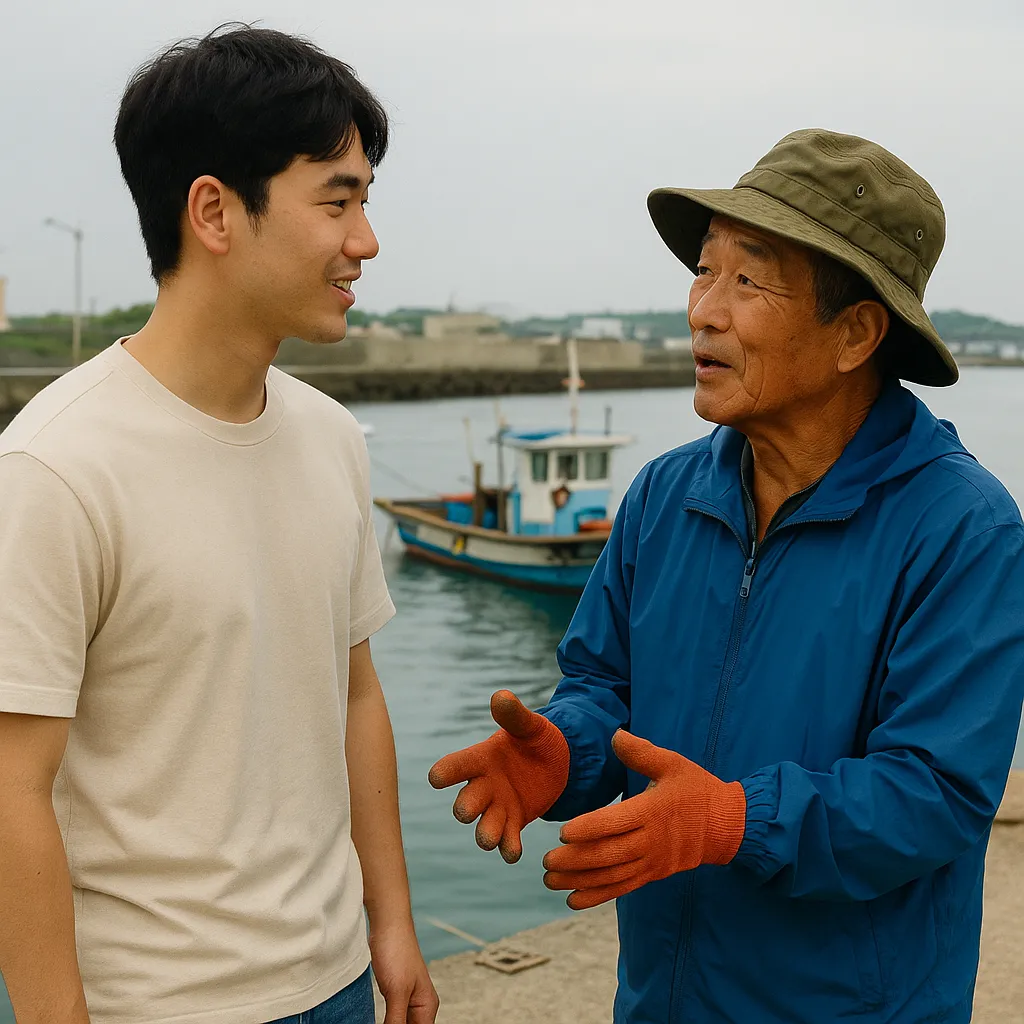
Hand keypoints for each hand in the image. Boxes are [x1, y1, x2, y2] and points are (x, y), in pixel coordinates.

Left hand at [369, 925, 438, 1023]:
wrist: (388, 923)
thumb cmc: (397, 950)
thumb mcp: (396, 992)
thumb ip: (396, 1021)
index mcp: (427, 1007)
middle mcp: (419, 1006)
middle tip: (379, 1022)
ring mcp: (406, 999)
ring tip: (375, 1020)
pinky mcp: (394, 993)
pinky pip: (390, 1017)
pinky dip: (383, 1022)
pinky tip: (373, 1020)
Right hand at [428, 690, 569, 862]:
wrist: (556, 762)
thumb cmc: (536, 738)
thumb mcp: (529, 725)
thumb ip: (514, 715)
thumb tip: (501, 696)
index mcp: (481, 759)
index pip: (457, 766)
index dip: (445, 772)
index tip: (436, 778)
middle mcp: (483, 786)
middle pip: (466, 802)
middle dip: (465, 808)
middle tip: (467, 812)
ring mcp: (497, 807)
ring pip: (484, 827)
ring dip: (485, 834)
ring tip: (491, 840)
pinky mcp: (514, 823)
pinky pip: (507, 841)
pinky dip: (509, 849)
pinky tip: (513, 853)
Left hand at [542, 730, 745, 909]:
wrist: (728, 825)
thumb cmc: (696, 789)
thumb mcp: (673, 763)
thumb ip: (641, 752)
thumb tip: (615, 735)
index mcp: (652, 811)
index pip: (615, 823)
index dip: (588, 829)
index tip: (563, 833)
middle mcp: (650, 841)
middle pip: (609, 855)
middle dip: (575, 860)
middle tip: (547, 860)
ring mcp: (652, 862)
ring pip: (612, 875)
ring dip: (580, 881)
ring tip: (550, 881)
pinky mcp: (653, 875)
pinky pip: (623, 888)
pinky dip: (597, 896)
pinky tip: (572, 900)